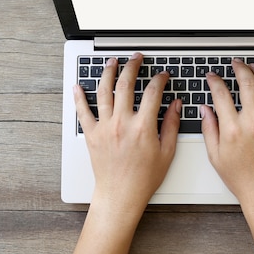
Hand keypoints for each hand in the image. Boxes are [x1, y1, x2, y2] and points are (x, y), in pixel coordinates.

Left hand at [73, 52, 181, 213]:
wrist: (120, 195)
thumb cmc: (143, 179)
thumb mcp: (167, 152)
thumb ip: (171, 125)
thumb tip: (176, 105)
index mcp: (143, 126)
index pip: (153, 92)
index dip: (159, 80)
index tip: (162, 76)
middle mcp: (122, 123)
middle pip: (126, 85)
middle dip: (132, 67)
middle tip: (136, 59)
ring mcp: (105, 127)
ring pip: (103, 92)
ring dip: (108, 73)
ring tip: (112, 62)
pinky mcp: (92, 135)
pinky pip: (82, 112)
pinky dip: (79, 97)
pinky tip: (77, 86)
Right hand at [201, 58, 253, 208]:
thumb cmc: (242, 178)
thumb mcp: (215, 156)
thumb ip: (209, 129)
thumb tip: (205, 109)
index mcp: (232, 130)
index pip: (221, 94)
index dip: (215, 81)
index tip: (213, 76)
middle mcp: (253, 124)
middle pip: (247, 84)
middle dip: (240, 68)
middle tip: (236, 64)